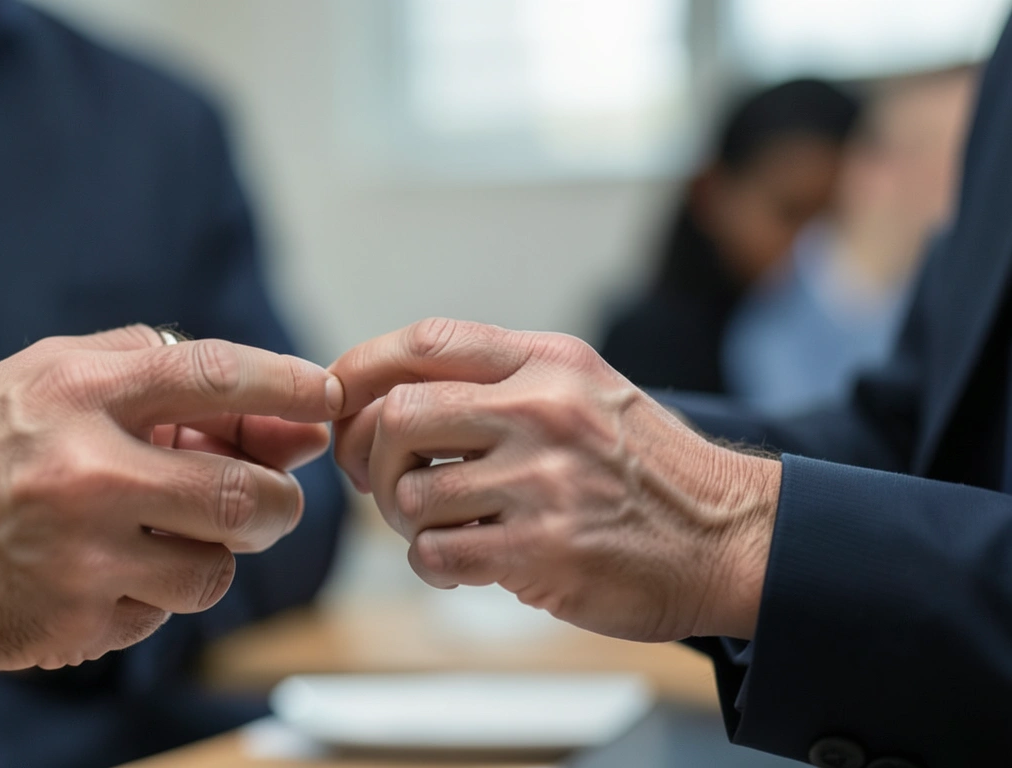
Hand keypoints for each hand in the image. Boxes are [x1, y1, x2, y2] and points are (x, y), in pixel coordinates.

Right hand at [0, 325, 341, 670]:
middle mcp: (86, 475)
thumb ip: (143, 366)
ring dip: (208, 556)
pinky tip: (105, 572)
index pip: (212, 378)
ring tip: (160, 535)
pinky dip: (151, 596)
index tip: (327, 397)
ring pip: (212, 573)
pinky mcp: (73, 624)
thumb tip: (252, 396)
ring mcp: (81, 559)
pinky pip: (159, 618)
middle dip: (274, 502)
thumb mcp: (45, 371)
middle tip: (267, 500)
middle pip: (241, 498)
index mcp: (79, 396)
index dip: (284, 386)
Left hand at [330, 318, 779, 641]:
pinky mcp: (542, 550)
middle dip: (370, 457)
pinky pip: (437, 555)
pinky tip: (467, 563)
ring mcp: (542, 481)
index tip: (339, 400)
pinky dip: (434, 565)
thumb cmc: (646, 469)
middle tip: (382, 482)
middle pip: (399, 417)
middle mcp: (543, 410)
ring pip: (411, 496)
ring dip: (408, 521)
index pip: (426, 342)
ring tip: (444, 527)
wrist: (732, 537)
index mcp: (549, 362)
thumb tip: (387, 395)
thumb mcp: (587, 391)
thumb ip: (501, 381)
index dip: (362, 370)